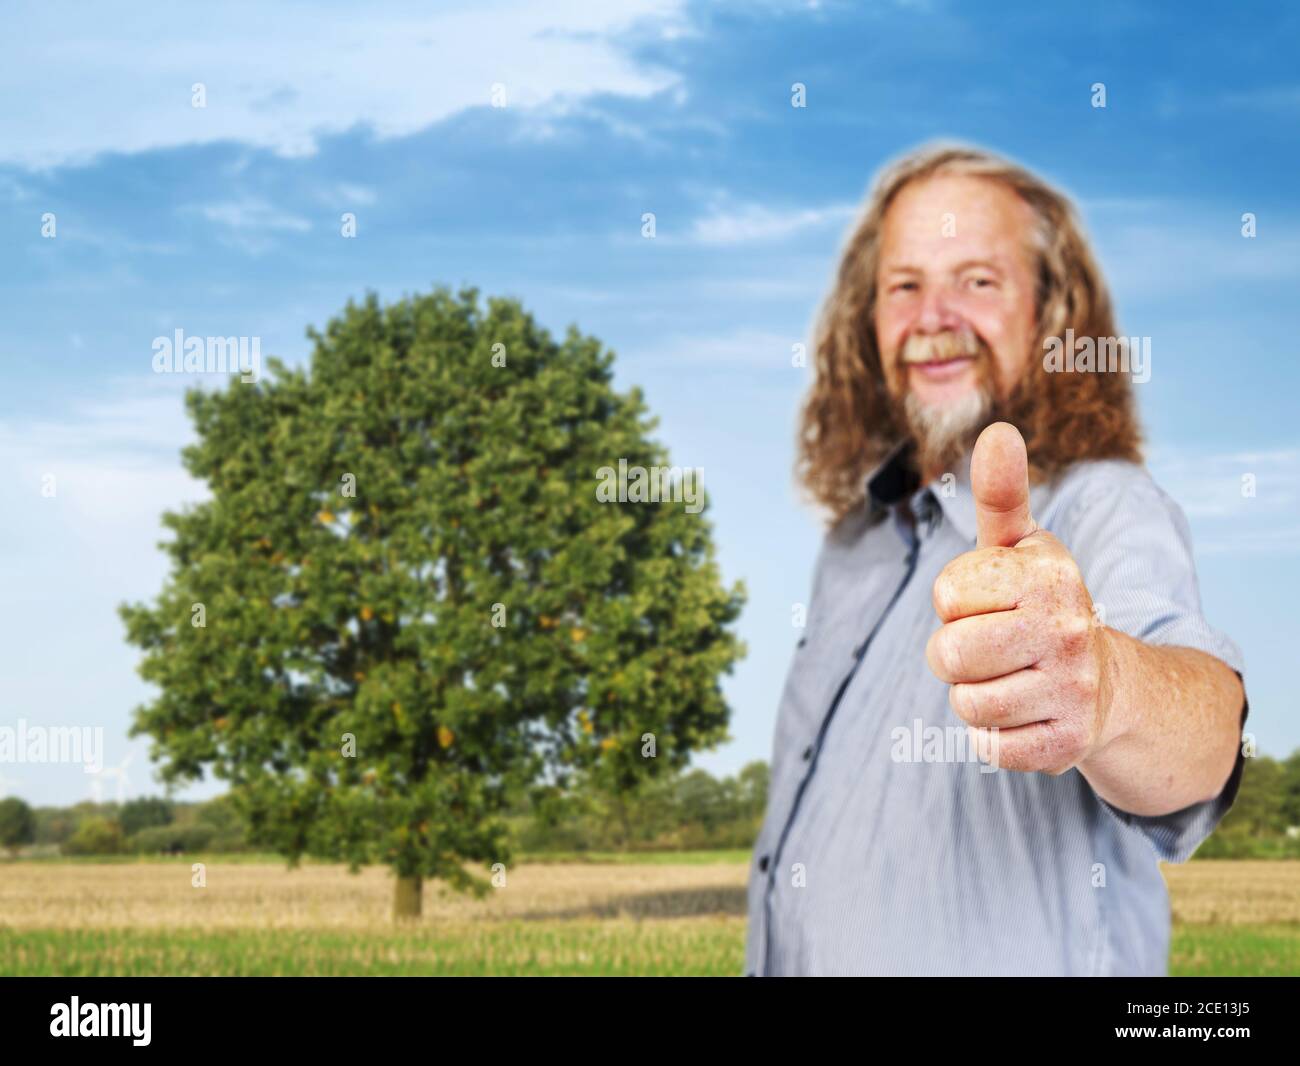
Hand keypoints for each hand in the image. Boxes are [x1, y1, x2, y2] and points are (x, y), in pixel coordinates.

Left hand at [924, 422, 1112, 773]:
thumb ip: (1000, 495)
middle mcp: (1069, 629)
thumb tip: (997, 430)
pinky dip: (993, 737)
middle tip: (992, 648)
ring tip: (1008, 679)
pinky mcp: (1067, 744)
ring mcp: (1073, 690)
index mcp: (1050, 575)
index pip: (946, 594)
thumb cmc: (1038, 605)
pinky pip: (988, 747)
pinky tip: (1022, 714)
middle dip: (954, 655)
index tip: (989, 602)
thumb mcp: (1021, 547)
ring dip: (973, 696)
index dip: (955, 602)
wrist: (1107, 684)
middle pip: (949, 654)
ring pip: (966, 703)